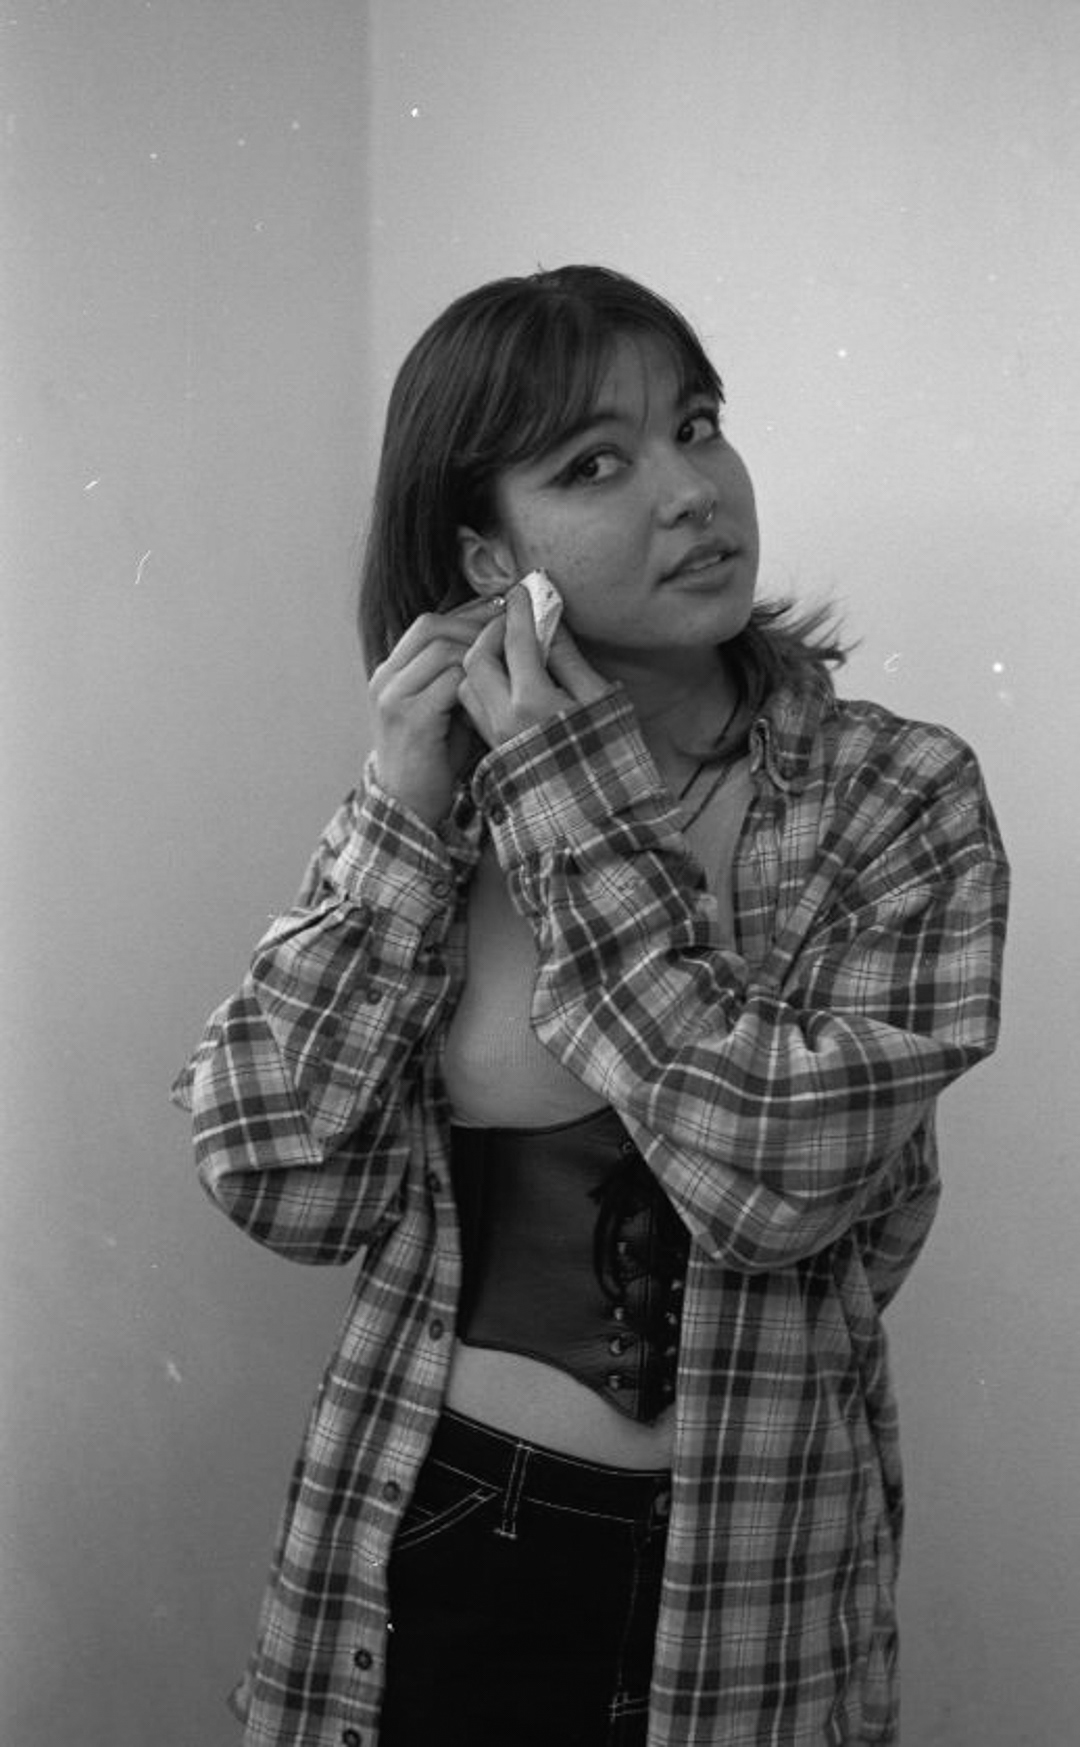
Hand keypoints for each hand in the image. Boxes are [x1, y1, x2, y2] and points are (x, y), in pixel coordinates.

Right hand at [368, 598, 502, 825]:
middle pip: (432, 627)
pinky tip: (499, 686)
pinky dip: (477, 679)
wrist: (407, 805)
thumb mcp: (443, 707)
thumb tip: (500, 644)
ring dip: (480, 649)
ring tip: (510, 656)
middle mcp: (386, 678)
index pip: (428, 624)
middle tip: (512, 627)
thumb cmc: (434, 757)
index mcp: (391, 671)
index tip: (502, 612)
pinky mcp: (410, 718)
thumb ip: (459, 677)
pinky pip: (449, 682)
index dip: (467, 613)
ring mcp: (394, 697)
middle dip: (476, 623)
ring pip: (442, 649)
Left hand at [457, 583, 609, 749]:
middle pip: (476, 658)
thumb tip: (550, 621)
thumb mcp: (598, 700)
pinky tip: (500, 676)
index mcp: (533, 702)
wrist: (593, 813)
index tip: (523, 590)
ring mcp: (494, 736)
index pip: (515, 641)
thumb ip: (569, 658)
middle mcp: (504, 718)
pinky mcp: (491, 749)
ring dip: (480, 658)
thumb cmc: (607, 754)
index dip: (518, 610)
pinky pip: (472, 706)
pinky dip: (479, 683)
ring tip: (503, 647)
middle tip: (510, 619)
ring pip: (467, 683)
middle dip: (489, 632)